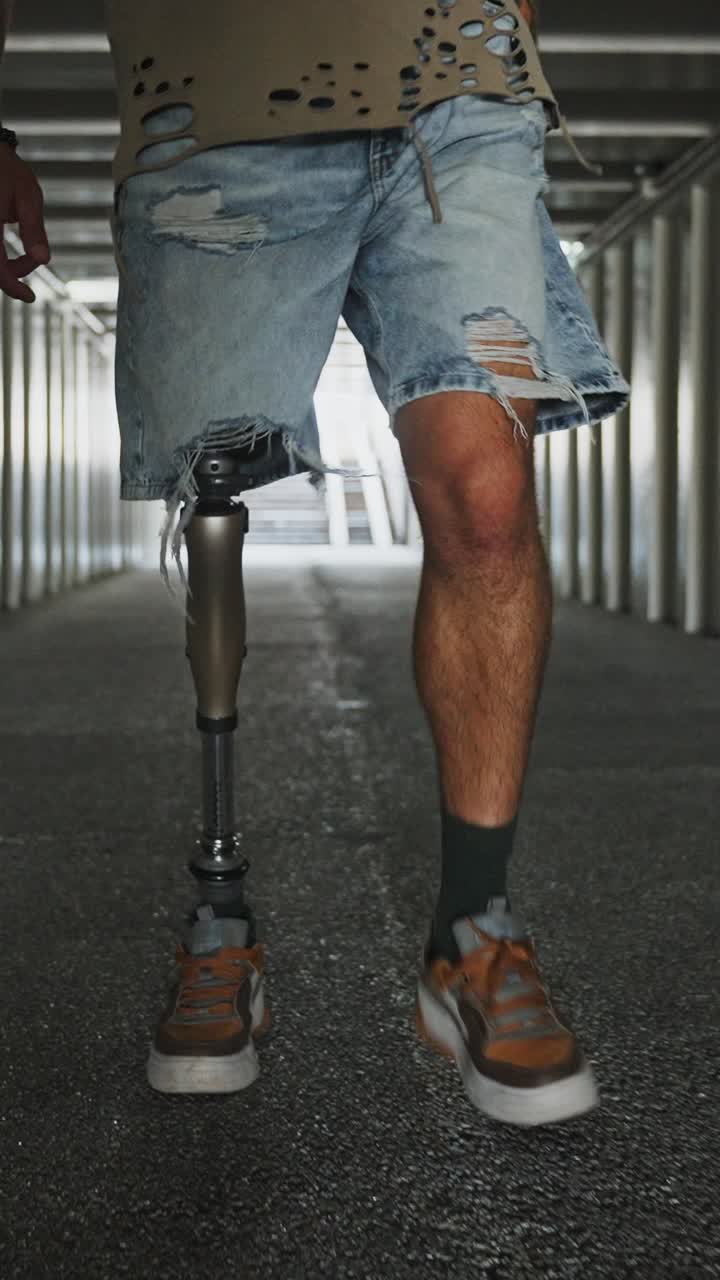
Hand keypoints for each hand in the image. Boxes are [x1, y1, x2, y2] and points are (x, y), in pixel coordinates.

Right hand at [0, 142, 50, 301]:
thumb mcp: (28, 196)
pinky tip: (13, 249)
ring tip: (26, 254)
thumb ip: (34, 230)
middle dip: (12, 273)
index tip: (29, 296)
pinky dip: (0, 255)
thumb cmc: (5, 167)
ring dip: (5, 265)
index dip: (12, 286)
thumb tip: (43, 258)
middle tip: (33, 263)